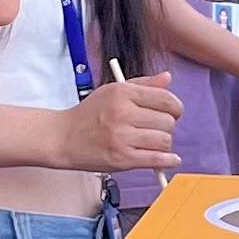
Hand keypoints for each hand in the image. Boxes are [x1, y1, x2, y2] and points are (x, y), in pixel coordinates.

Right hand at [66, 73, 183, 170]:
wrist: (63, 137)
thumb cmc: (89, 114)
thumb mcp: (114, 91)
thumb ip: (143, 84)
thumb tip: (167, 78)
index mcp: (122, 92)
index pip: (165, 98)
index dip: (175, 107)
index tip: (173, 113)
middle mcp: (122, 113)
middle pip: (168, 121)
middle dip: (167, 127)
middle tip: (156, 129)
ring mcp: (122, 137)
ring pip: (165, 141)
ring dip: (164, 144)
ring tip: (152, 143)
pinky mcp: (122, 158)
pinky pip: (157, 159)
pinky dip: (167, 161)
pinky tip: (169, 159)